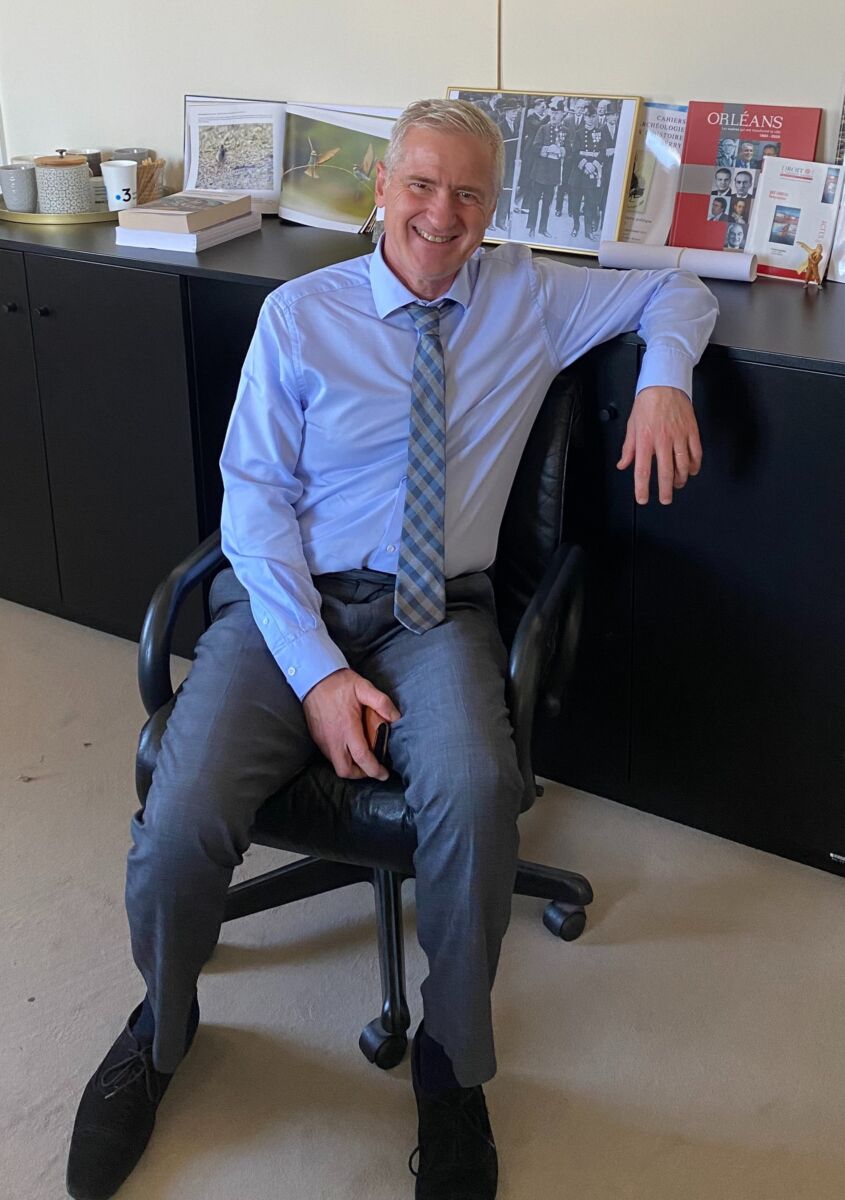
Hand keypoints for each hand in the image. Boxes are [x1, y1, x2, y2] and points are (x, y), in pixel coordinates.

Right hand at [302, 668, 399, 781]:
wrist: (313, 677)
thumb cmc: (339, 683)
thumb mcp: (364, 687)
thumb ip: (381, 702)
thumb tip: (396, 717)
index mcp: (347, 727)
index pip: (362, 757)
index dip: (375, 770)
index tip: (384, 774)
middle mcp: (333, 738)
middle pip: (345, 770)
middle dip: (360, 775)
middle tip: (372, 769)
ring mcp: (323, 739)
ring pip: (336, 765)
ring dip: (350, 767)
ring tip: (362, 760)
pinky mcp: (317, 737)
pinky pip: (329, 756)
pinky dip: (341, 759)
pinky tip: (349, 749)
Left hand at [617, 386, 701, 504]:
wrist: (665, 384)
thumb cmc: (647, 403)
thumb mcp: (632, 426)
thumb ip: (628, 448)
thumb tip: (623, 465)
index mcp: (645, 439)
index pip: (642, 470)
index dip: (642, 488)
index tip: (643, 499)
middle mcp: (662, 439)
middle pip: (666, 472)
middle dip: (665, 490)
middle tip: (665, 499)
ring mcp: (679, 435)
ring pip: (683, 465)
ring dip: (681, 479)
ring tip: (677, 484)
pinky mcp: (692, 430)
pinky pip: (696, 453)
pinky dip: (695, 465)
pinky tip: (691, 470)